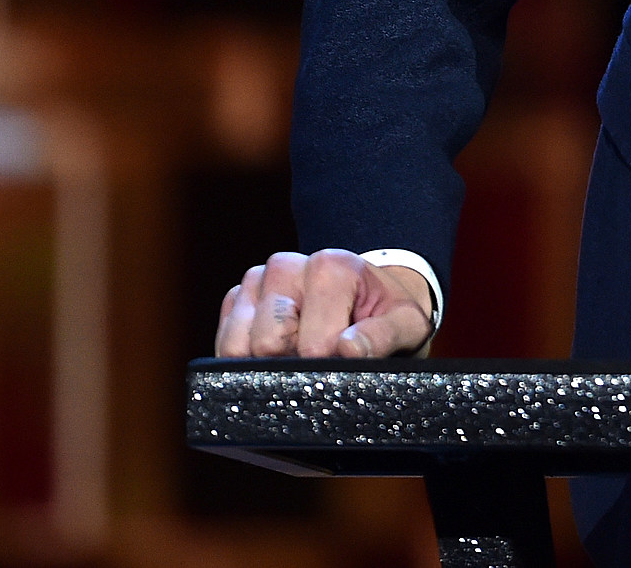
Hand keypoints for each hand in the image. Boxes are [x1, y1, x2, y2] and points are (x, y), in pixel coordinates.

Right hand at [215, 250, 434, 358]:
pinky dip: (243, 360)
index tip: (346, 361)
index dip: (328, 366)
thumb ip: (384, 336)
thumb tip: (348, 350)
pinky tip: (276, 355)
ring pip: (237, 344)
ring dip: (266, 363)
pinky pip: (223, 342)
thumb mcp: (407, 325)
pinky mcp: (237, 298)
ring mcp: (257, 280)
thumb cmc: (388, 314)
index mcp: (331, 266)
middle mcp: (287, 265)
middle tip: (323, 358)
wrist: (370, 298)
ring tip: (300, 354)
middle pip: (268, 343)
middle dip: (294, 364)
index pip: (311, 343)